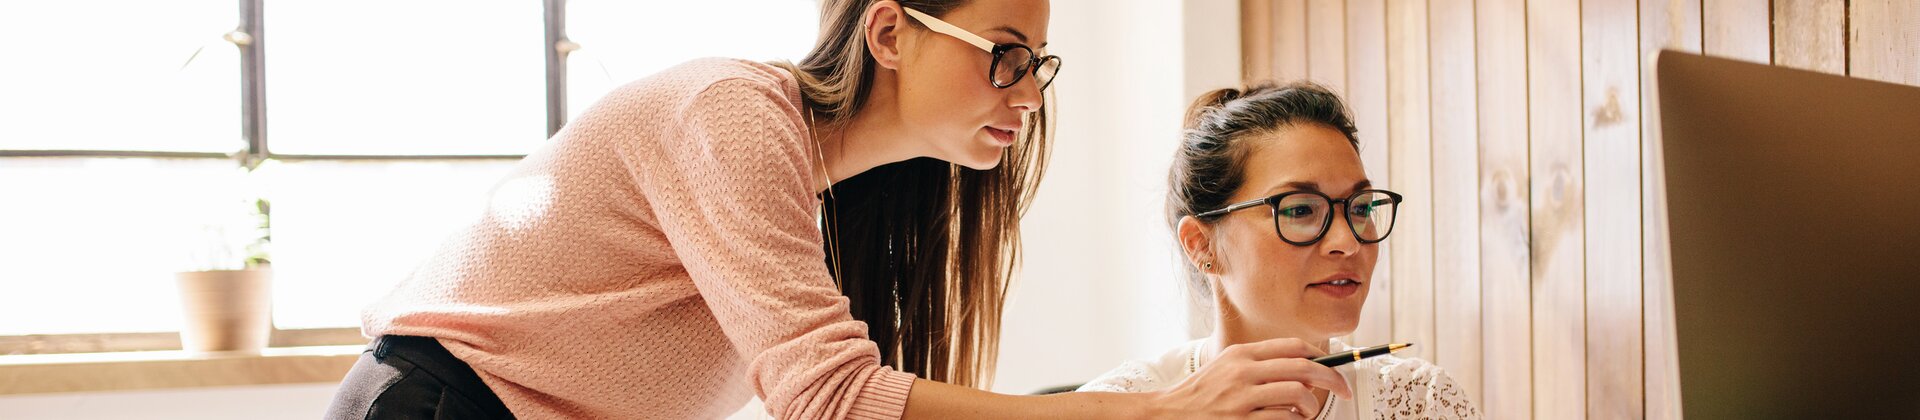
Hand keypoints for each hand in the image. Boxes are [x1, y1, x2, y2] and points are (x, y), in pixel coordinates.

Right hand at [1144, 338, 1353, 418]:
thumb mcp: (1226, 367)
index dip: (1321, 356)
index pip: (1293, 347)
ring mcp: (1242, 399)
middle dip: (1332, 379)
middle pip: (1303, 368)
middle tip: (1344, 389)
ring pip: (1297, 395)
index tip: (1335, 367)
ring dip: (1312, 406)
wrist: (1168, 414)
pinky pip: (1284, 419)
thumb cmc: (1201, 394)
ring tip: (1306, 412)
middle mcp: (1243, 372)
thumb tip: (1304, 368)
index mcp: (1242, 354)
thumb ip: (1259, 364)